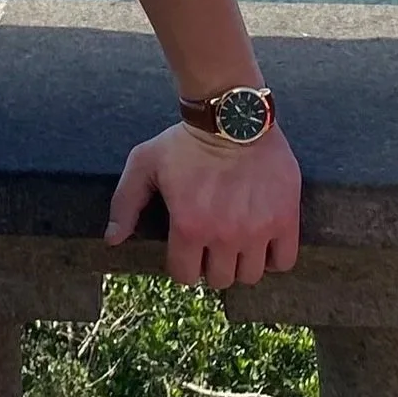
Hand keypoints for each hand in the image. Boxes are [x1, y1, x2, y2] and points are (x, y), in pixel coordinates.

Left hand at [105, 120, 302, 288]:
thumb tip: (112, 240)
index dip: (182, 264)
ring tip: (236, 243)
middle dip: (211, 265)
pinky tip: (262, 243)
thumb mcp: (144, 164)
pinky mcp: (285, 218)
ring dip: (240, 264)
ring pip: (250, 275)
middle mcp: (224, 235)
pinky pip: (284, 261)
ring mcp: (258, 229)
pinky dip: (274, 258)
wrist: (232, 117)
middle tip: (212, 244)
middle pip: (219, 279)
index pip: (185, 275)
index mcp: (189, 226)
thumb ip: (125, 204)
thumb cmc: (185, 141)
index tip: (186, 249)